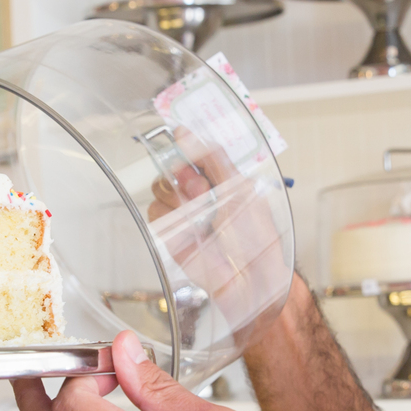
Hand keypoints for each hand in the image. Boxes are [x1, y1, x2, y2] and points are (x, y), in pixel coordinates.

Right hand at [141, 127, 291, 351]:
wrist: (249, 278)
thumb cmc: (254, 236)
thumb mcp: (239, 189)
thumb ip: (212, 158)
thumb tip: (183, 132)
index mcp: (219, 176)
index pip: (192, 149)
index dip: (185, 146)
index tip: (182, 145)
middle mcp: (199, 190)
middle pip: (170, 166)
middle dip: (184, 176)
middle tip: (202, 192)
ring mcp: (184, 211)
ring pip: (160, 188)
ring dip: (178, 199)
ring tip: (201, 216)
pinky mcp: (171, 232)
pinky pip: (155, 213)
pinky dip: (169, 218)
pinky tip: (188, 228)